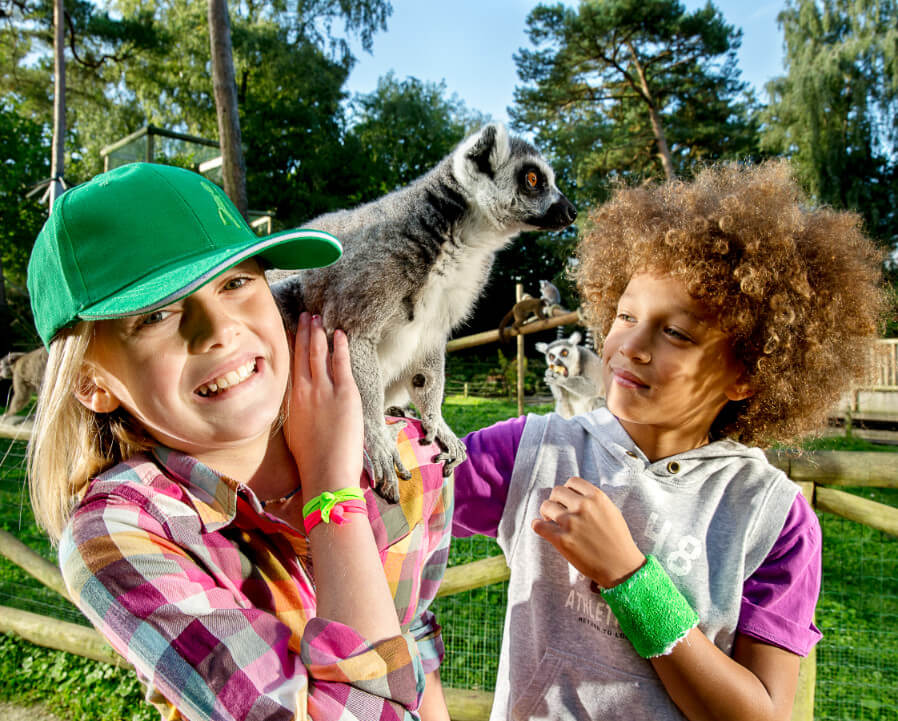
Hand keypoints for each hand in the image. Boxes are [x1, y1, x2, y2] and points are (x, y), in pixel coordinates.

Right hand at [285, 312, 363, 497]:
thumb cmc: (312, 461)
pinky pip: (340, 362)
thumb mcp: (296, 432)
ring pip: (318, 353)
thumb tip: (300, 406)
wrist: (325, 473)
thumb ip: (297, 413)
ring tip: (317, 317)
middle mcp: (304, 391)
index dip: (291, 346)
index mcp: (291, 401)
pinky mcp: (344, 393)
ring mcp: (323, 390)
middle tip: (305, 315)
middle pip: (301, 353)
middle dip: (304, 332)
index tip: (291, 331)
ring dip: (318, 333)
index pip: (290, 366)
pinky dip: (339, 346)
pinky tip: (339, 333)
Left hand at [531, 476, 644, 587]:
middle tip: (557, 511)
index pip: (572, 482)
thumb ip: (593, 500)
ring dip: (547, 513)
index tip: (567, 500)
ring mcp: (571, 522)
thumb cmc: (617, 539)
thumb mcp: (610, 510)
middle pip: (557, 491)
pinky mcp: (562, 539)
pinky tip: (541, 527)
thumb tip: (573, 494)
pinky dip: (538, 525)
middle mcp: (583, 506)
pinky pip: (539, 526)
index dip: (568, 491)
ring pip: (546, 506)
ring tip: (551, 520)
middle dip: (556, 500)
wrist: (620, 566)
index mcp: (596, 497)